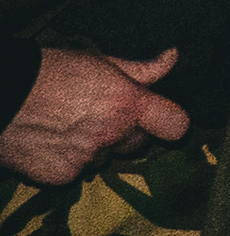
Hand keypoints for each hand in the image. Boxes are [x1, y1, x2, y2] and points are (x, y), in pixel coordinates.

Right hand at [2, 46, 187, 185]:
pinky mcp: (60, 178)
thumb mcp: (97, 61)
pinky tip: (50, 143)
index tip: (161, 118)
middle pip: (139, 144)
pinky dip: (68, 162)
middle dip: (127, 133)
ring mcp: (86, 160)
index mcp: (126, 104)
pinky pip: (77, 173)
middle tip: (100, 117)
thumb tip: (173, 57)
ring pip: (106, 159)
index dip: (171, 121)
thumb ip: (139, 68)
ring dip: (96, 149)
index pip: (176, 126)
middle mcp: (111, 136)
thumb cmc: (48, 72)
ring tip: (68, 128)